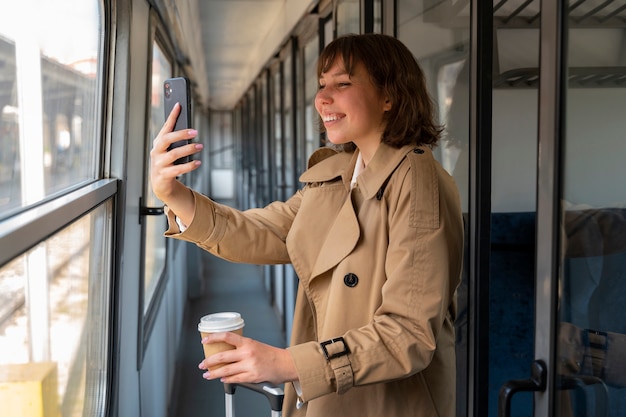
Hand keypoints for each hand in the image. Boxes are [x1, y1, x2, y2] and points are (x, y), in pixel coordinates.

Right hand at [150, 102, 201, 223]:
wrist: (161, 184)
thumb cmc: (167, 163)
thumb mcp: (169, 150)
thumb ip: (176, 139)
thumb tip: (190, 128)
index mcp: (158, 143)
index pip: (165, 127)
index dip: (172, 116)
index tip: (179, 105)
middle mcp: (156, 152)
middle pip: (166, 139)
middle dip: (181, 134)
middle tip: (195, 132)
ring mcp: (159, 164)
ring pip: (174, 154)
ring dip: (188, 149)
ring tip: (200, 146)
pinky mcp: (164, 175)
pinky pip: (178, 169)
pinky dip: (189, 166)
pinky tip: (198, 162)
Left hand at [198, 332, 297, 384]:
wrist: (285, 363)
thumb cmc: (271, 354)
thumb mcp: (255, 345)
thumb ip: (241, 347)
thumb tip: (226, 350)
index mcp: (247, 342)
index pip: (226, 336)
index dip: (213, 337)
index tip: (205, 340)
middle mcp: (247, 353)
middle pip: (222, 356)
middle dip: (209, 361)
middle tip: (202, 364)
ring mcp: (249, 365)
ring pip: (226, 370)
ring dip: (214, 373)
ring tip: (207, 375)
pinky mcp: (252, 376)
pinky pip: (235, 379)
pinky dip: (227, 380)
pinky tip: (222, 379)